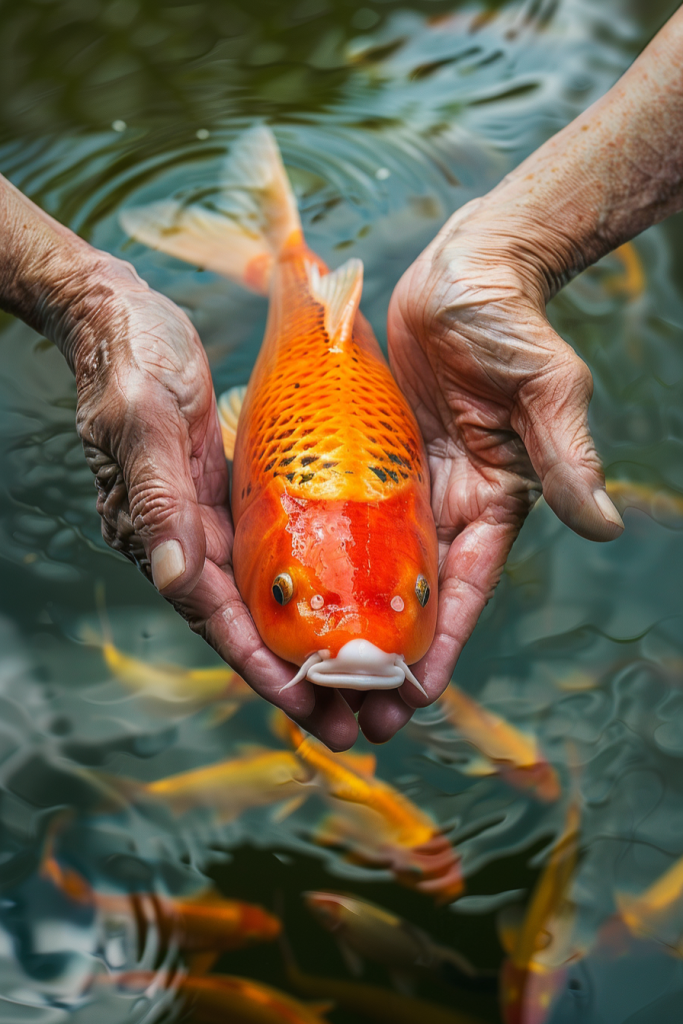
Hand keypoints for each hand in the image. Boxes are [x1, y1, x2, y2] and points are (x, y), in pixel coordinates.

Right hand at [70, 258, 365, 749]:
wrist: (120, 316)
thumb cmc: (129, 360)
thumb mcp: (143, 421)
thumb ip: (158, 498)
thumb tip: (176, 575)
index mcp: (159, 531)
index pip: (213, 614)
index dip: (258, 663)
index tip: (306, 703)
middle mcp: (185, 538)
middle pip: (246, 621)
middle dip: (296, 673)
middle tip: (350, 720)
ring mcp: (210, 519)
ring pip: (265, 595)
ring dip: (308, 640)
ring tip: (359, 681)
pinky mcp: (231, 494)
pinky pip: (273, 551)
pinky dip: (307, 585)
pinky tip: (343, 604)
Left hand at [358, 197, 623, 740]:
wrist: (463, 272)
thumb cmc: (512, 324)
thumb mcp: (545, 390)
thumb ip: (565, 456)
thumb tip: (601, 524)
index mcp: (491, 503)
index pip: (464, 591)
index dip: (440, 647)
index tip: (409, 699)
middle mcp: (442, 506)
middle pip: (409, 597)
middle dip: (381, 656)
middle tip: (347, 713)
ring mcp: (397, 485)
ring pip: (366, 568)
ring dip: (340, 621)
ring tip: (305, 675)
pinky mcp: (361, 457)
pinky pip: (334, 516)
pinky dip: (315, 558)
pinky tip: (282, 593)